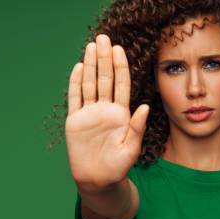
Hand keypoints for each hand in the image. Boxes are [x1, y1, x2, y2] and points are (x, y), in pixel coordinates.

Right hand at [65, 34, 148, 191]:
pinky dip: (76, 83)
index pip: (121, 85)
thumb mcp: (131, 148)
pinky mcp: (75, 121)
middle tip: (104, 38)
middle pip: (105, 79)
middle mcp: (105, 110)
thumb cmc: (118, 167)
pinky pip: (75, 98)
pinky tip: (79, 67)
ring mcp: (90, 113)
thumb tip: (144, 107)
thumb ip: (137, 127)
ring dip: (90, 65)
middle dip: (104, 58)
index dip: (120, 67)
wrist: (98, 181)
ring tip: (92, 46)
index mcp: (121, 114)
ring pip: (90, 84)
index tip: (120, 49)